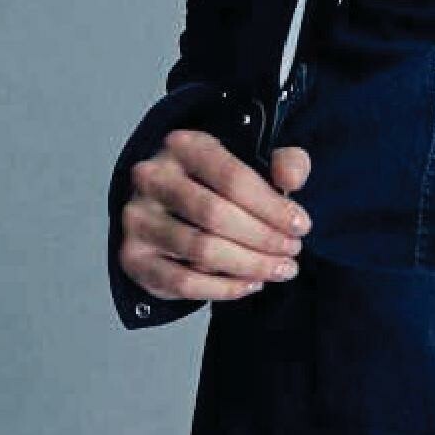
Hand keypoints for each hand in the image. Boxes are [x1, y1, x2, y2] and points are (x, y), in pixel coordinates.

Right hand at [117, 135, 312, 303]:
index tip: (301, 225)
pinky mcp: (133, 257)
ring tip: (280, 269)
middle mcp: (151, 178)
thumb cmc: (217, 184)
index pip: (233, 178)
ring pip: (202, 251)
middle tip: (293, 252)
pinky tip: (251, 283)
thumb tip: (291, 179)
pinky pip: (184, 283)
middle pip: (215, 215)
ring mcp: (137, 219)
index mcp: (182, 145)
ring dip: (250, 265)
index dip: (272, 207)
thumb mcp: (255, 161)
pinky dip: (224, 289)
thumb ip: (285, 162)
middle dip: (264, 238)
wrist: (168, 207)